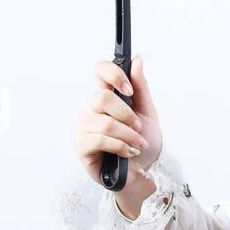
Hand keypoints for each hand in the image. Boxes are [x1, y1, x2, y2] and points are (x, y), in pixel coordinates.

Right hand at [73, 55, 163, 185]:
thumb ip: (140, 86)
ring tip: (138, 145)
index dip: (113, 74)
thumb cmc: (143, 141)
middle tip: (139, 127)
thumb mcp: (147, 112)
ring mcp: (85, 126)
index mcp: (108, 97)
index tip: (128, 88)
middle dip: (127, 115)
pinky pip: (100, 140)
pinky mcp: (82, 146)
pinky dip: (120, 146)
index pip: (100, 71)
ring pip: (105, 123)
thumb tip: (137, 58)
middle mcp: (93, 109)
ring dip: (129, 136)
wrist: (144, 171)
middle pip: (102, 98)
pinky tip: (128, 153)